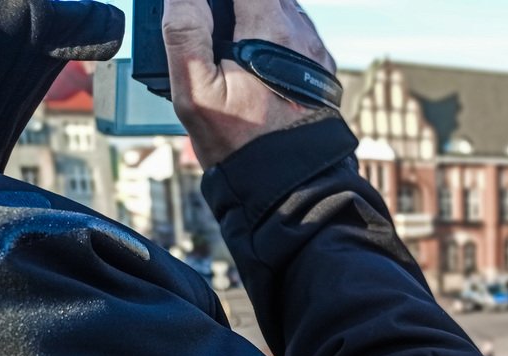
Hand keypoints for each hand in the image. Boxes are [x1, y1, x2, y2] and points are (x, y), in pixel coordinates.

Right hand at [162, 0, 336, 168]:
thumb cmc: (239, 144)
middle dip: (234, 6)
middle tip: (211, 26)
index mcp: (270, 30)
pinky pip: (297, 34)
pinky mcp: (322, 71)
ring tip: (228, 43)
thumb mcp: (195, 89)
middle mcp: (301, 35)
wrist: (289, 186)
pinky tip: (252, 58)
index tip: (202, 9)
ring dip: (255, 14)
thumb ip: (185, 30)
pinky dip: (274, 34)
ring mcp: (316, 53)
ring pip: (284, 9)